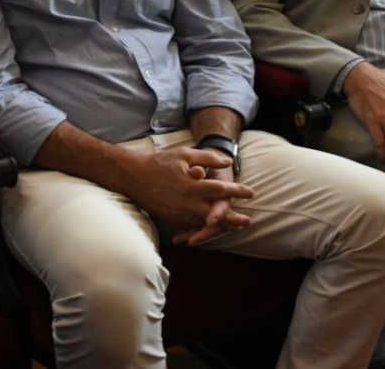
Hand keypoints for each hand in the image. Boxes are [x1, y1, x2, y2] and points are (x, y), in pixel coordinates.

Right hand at [122, 148, 253, 241]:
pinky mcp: (171, 219)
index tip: (251, 192)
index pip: (220, 190)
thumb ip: (207, 158)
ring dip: (221, 226)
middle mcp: (186, 203)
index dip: (238, 191)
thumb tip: (228, 162)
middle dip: (232, 219)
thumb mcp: (184, 154)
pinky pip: (191, 226)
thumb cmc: (159, 162)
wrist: (132, 177)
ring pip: (204, 224)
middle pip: (215, 215)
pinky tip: (212, 229)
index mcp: (191, 186)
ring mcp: (178, 214)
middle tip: (247, 221)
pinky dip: (203, 229)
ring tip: (234, 226)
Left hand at [172, 165, 245, 246]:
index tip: (211, 221)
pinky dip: (187, 233)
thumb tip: (198, 172)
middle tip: (192, 241)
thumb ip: (204, 165)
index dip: (219, 214)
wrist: (208, 165)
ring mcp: (209, 212)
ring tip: (178, 240)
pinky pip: (195, 227)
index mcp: (223, 193)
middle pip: (216, 225)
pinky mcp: (200, 215)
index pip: (223, 206)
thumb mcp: (204, 160)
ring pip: (205, 229)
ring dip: (193, 235)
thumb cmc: (206, 162)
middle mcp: (218, 206)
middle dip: (204, 233)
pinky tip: (176, 240)